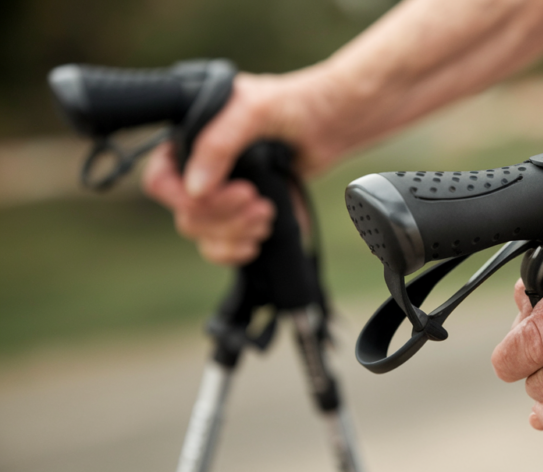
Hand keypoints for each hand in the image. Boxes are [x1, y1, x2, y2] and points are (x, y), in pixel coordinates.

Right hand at [142, 70, 335, 264]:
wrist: (333, 121)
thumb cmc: (294, 103)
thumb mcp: (253, 110)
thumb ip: (219, 145)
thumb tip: (194, 189)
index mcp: (189, 138)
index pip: (160, 181)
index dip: (183, 197)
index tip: (220, 195)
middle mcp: (199, 167)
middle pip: (187, 214)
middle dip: (223, 215)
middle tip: (256, 201)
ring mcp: (222, 192)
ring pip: (205, 233)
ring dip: (235, 231)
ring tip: (266, 213)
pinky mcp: (243, 211)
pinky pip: (221, 245)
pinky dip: (234, 248)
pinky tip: (255, 240)